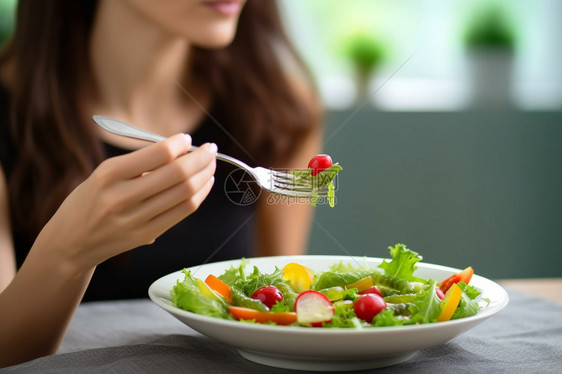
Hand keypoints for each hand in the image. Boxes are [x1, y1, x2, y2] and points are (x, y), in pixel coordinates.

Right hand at [33, 134, 215, 271]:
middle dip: (200, 158)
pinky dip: (199, 195)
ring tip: (211, 164)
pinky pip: (182, 212)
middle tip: (211, 149)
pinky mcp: (146, 235)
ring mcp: (135, 220)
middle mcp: (122, 197)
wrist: (69, 244)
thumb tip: (181, 151)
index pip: (157, 154)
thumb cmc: (88, 202)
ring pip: (184, 193)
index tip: (188, 138)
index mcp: (109, 174)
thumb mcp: (102, 175)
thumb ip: (139, 165)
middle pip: (176, 174)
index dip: (179, 144)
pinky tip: (205, 184)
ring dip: (204, 175)